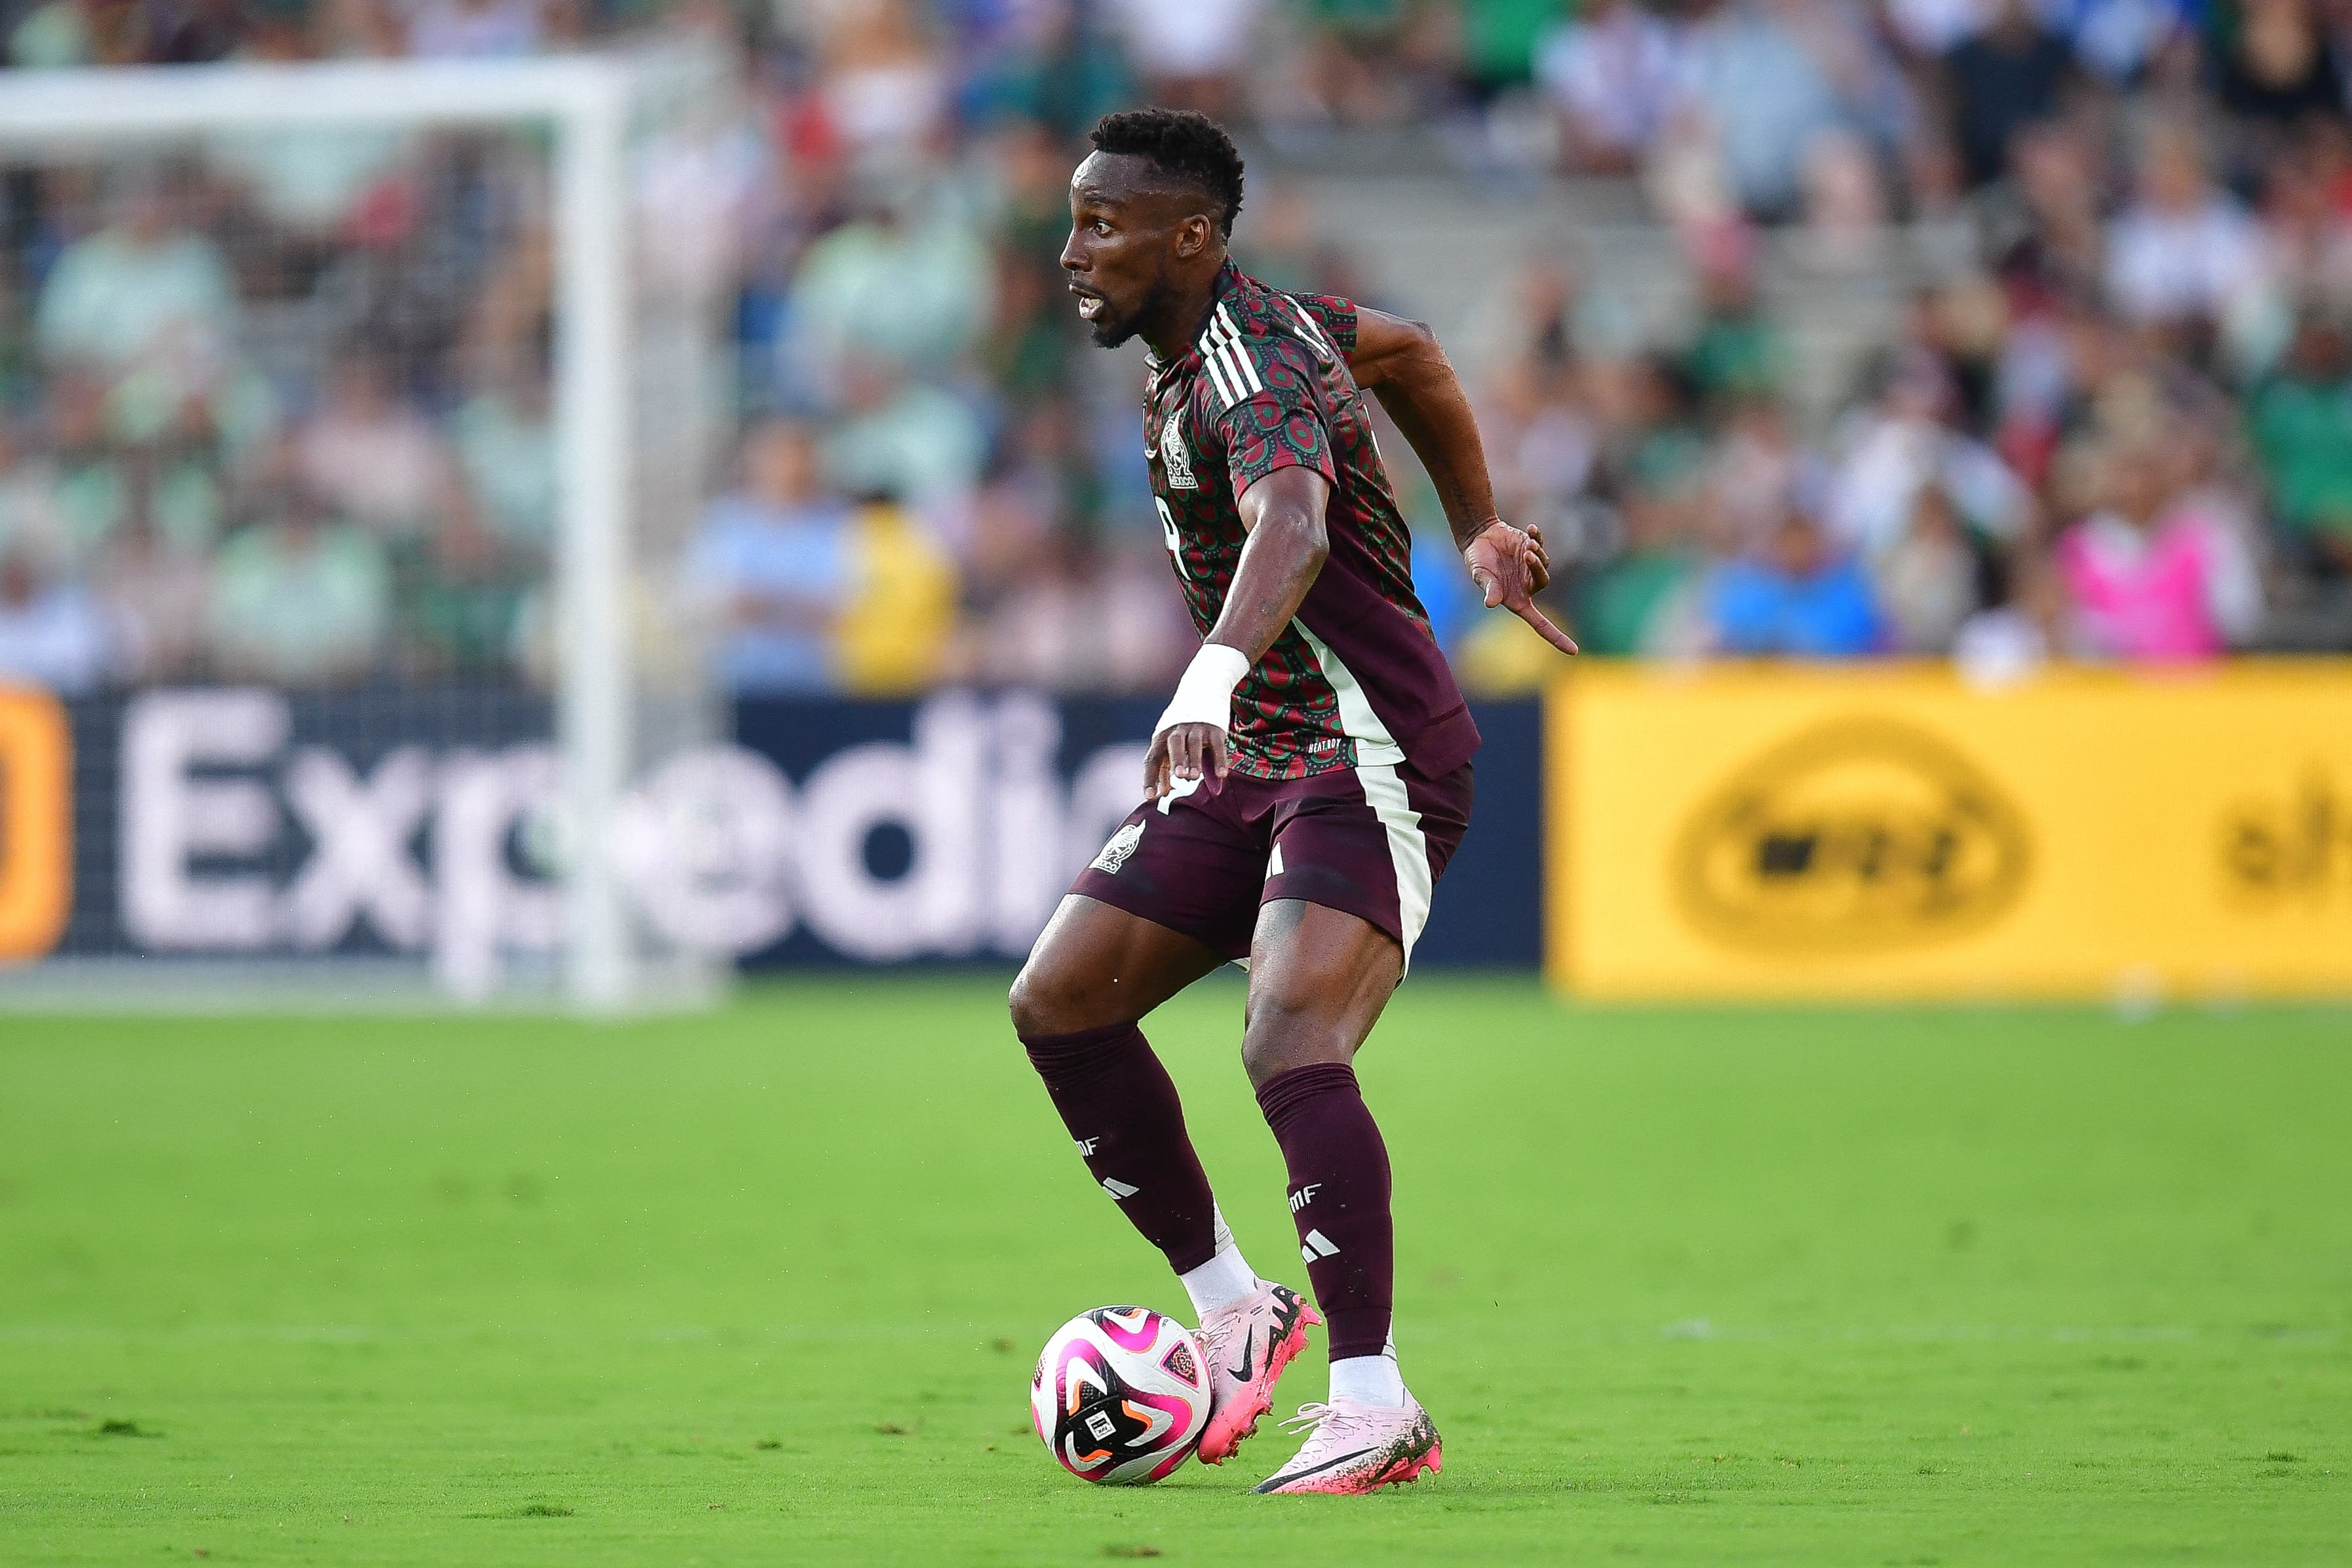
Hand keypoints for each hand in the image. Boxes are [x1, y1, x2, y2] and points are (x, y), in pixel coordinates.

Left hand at [1144, 720, 1230, 802]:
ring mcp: (1196, 729)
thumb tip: (1161, 794)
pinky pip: (1218, 745)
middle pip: (1175, 744)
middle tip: (1179, 776)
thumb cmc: (1180, 736)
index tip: (1150, 796)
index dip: (1150, 777)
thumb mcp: (1168, 749)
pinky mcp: (1214, 730)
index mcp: (1162, 739)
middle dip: (1176, 760)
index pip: (1153, 758)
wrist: (1200, 701)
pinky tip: (1221, 775)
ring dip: (1194, 759)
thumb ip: (1163, 772)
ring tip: (1195, 776)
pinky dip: (1220, 760)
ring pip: (1194, 743)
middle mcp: (1177, 731)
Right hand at [1464, 518, 1577, 655]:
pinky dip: (1539, 537)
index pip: (1539, 623)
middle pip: (1544, 581)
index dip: (1556, 637)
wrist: (1478, 538)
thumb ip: (1488, 589)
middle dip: (1538, 568)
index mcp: (1517, 600)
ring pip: (1545, 564)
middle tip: (1528, 555)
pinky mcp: (1531, 549)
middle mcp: (1526, 586)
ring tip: (1526, 545)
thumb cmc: (1477, 562)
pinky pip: (1541, 545)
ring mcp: (1530, 568)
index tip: (1573, 651)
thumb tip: (1490, 604)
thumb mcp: (1480, 576)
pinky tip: (1531, 528)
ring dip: (1538, 554)